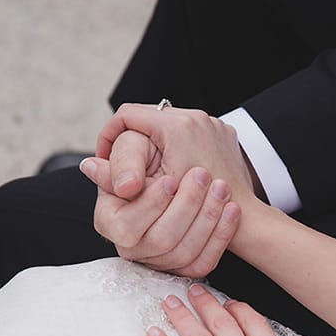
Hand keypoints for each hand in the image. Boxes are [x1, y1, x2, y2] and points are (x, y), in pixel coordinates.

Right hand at [83, 161, 241, 276]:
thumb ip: (121, 159)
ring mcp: (163, 262)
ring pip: (185, 251)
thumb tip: (91, 166)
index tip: (171, 181)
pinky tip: (231, 209)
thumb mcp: (136, 153)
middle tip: (203, 175)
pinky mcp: (190, 267)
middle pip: (162, 238)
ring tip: (221, 188)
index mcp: (110, 223)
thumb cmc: (150, 162)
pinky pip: (206, 260)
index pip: (128, 224)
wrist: (182, 187)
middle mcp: (133, 249)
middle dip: (186, 205)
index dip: (151, 202)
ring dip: (208, 217)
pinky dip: (221, 234)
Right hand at [94, 103, 262, 204]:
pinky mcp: (226, 135)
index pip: (128, 115)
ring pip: (174, 125)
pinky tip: (178, 168)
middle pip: (152, 118)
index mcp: (177, 126)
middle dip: (135, 140)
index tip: (106, 156)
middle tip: (126, 164)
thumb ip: (119, 176)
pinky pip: (195, 133)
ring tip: (151, 167)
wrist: (247, 220)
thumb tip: (87, 165)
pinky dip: (182, 147)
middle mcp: (199, 118)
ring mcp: (216, 125)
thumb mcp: (153, 190)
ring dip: (159, 143)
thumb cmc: (201, 209)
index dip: (110, 135)